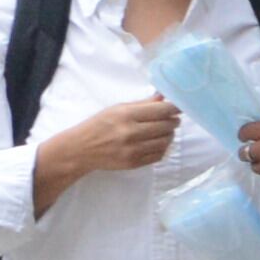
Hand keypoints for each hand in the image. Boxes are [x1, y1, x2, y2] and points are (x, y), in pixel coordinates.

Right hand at [49, 96, 181, 183]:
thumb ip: (142, 104)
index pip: (162, 110)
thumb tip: (164, 96)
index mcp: (126, 115)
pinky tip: (156, 142)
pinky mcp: (134, 163)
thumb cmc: (99, 125)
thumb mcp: (117, 109)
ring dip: (169, 135)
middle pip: (167, 126)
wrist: (81, 149)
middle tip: (172, 119)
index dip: (175, 108)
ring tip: (165, 130)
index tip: (179, 107)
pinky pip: (159, 155)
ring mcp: (133, 150)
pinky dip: (162, 148)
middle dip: (173, 121)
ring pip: (166, 141)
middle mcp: (130, 132)